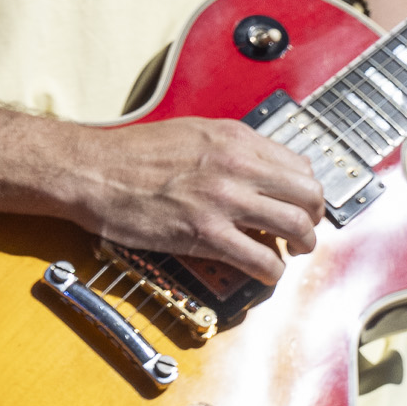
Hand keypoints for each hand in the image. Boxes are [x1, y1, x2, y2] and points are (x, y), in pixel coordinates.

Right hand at [63, 117, 325, 284]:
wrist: (93, 172)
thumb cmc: (132, 154)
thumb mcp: (191, 133)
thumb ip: (229, 148)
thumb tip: (257, 169)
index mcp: (234, 138)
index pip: (299, 165)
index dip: (303, 190)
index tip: (296, 203)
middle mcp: (237, 165)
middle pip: (308, 195)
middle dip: (312, 218)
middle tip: (300, 232)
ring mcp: (224, 200)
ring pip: (296, 228)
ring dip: (301, 246)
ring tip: (288, 253)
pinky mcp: (207, 235)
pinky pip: (263, 261)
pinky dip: (271, 273)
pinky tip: (262, 272)